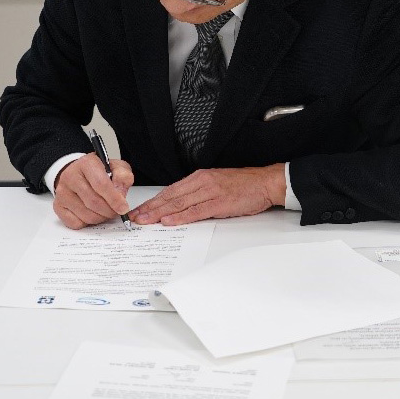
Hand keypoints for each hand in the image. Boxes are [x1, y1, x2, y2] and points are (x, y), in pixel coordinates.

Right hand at [53, 153, 133, 228]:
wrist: (78, 173)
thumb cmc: (98, 172)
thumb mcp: (115, 167)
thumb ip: (123, 176)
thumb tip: (120, 192)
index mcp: (86, 163)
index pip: (101, 184)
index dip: (114, 199)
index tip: (123, 208)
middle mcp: (70, 176)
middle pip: (93, 202)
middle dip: (109, 211)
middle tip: (116, 211)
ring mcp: (62, 192)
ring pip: (86, 215)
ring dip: (100, 218)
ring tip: (105, 211)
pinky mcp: (58, 206)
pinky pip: (76, 223)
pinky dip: (88, 223)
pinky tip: (92, 213)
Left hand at [128, 163, 285, 225]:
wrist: (264, 182)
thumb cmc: (242, 185)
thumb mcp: (215, 184)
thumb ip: (198, 193)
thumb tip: (179, 206)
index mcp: (199, 177)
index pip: (170, 191)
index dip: (153, 201)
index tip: (140, 210)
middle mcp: (202, 182)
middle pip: (170, 197)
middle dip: (151, 208)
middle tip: (135, 217)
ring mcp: (210, 191)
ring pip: (179, 203)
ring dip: (160, 213)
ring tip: (145, 221)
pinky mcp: (220, 202)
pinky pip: (196, 211)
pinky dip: (181, 217)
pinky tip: (169, 221)